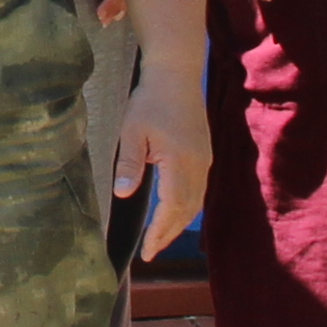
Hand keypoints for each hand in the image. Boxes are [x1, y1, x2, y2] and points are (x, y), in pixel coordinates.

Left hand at [110, 65, 209, 260]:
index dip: (160, 232)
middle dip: (169, 234)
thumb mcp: (133, 130)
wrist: (177, 74)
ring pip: (196, 202)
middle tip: (152, 252)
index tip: (147, 251)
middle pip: (187, 210)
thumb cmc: (151, 99)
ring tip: (161, 238)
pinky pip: (198, 190)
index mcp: (180, 161)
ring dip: (179, 223)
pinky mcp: (204, 154)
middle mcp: (198, 165)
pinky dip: (186, 208)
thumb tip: (122, 194)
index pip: (171, 208)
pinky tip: (174, 213)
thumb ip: (129, 163)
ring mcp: (204, 160)